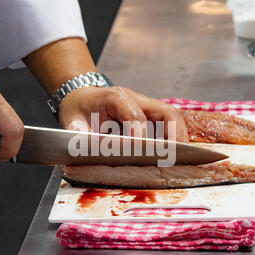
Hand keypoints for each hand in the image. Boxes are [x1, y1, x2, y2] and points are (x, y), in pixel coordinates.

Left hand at [22, 38, 186, 140]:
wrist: (82, 99)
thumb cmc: (78, 111)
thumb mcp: (71, 122)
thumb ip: (79, 135)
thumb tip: (90, 150)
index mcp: (115, 97)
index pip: (134, 113)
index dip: (140, 131)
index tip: (142, 150)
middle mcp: (135, 99)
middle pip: (163, 110)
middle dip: (173, 132)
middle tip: (176, 153)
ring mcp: (146, 107)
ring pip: (171, 116)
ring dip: (179, 135)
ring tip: (182, 156)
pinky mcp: (150, 117)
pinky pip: (169, 125)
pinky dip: (175, 138)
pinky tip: (177, 155)